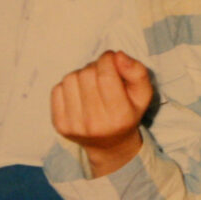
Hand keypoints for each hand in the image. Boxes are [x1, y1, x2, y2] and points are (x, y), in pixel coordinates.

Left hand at [50, 51, 154, 176]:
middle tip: (103, 73)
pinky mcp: (59, 124)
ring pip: (70, 78)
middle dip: (96, 66)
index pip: (106, 76)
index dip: (107, 59)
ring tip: (91, 84)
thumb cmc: (128, 113)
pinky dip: (69, 85)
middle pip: (87, 75)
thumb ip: (137, 72)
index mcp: (119, 116)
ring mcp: (74, 125)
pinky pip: (57, 89)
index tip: (111, 58)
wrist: (110, 144)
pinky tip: (80, 93)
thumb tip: (117, 55)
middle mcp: (95, 123)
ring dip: (81, 74)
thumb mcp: (143, 94)